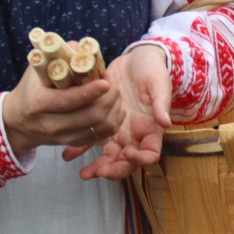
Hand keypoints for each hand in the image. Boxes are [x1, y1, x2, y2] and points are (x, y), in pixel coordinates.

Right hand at [1, 69, 123, 157]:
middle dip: (109, 98)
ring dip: (114, 109)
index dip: (91, 91)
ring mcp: (63, 137)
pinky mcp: (73, 143)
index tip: (106, 80)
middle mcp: (50, 124)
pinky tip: (114, 108)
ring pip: (100, 127)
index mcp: (38, 103)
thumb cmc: (31, 90)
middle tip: (113, 83)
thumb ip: (58, 57)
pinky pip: (102, 136)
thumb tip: (82, 48)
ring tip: (115, 94)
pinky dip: (113, 121)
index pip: (69, 100)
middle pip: (91, 115)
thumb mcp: (36, 70)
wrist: (18, 122)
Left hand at [84, 44, 172, 180]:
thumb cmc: (151, 70)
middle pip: (126, 161)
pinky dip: (80, 148)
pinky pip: (90, 139)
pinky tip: (68, 155)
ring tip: (84, 174)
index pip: (149, 154)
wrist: (135, 59)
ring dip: (97, 167)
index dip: (140, 159)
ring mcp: (117, 130)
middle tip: (99, 172)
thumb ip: (161, 103)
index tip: (129, 154)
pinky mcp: (101, 121)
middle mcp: (134, 134)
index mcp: (151, 128)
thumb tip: (165, 123)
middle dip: (114, 170)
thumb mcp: (158, 83)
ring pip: (108, 156)